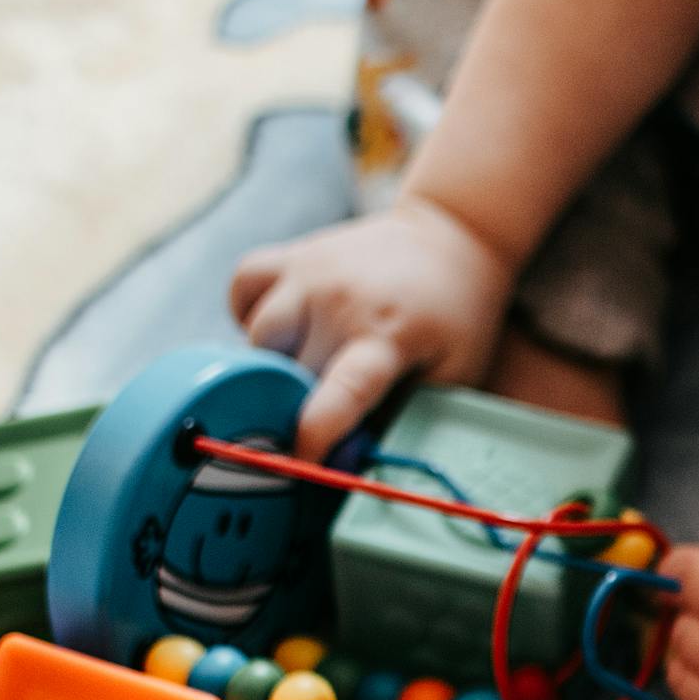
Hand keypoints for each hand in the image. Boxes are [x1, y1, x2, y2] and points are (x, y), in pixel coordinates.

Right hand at [228, 197, 514, 457]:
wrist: (452, 236)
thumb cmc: (455, 318)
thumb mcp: (453, 374)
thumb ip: (401, 416)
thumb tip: (346, 462)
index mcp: (387, 336)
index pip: (341, 392)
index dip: (315, 433)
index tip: (300, 463)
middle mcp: (340, 301)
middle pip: (290, 372)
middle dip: (296, 405)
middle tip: (317, 417)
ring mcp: (310, 272)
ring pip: (256, 336)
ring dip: (270, 363)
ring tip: (307, 369)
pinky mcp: (292, 254)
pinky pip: (243, 285)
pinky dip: (248, 312)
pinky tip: (283, 330)